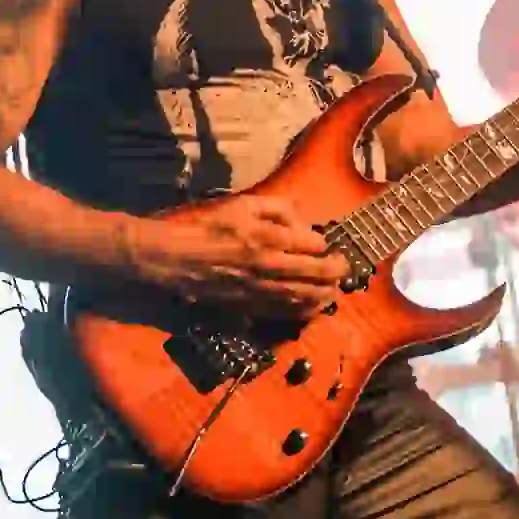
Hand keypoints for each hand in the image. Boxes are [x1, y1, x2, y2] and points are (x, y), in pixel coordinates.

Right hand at [141, 194, 350, 319]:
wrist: (175, 259)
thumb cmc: (207, 226)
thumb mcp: (242, 204)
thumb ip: (275, 206)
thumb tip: (300, 218)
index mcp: (269, 237)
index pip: (313, 243)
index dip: (322, 243)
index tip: (322, 243)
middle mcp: (270, 266)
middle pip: (316, 273)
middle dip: (335, 271)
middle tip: (343, 268)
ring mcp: (261, 290)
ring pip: (304, 297)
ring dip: (324, 295)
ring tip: (333, 291)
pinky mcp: (250, 307)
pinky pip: (283, 313)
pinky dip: (302, 312)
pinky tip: (310, 308)